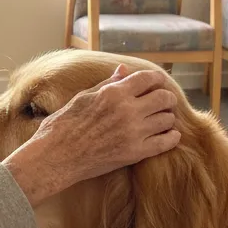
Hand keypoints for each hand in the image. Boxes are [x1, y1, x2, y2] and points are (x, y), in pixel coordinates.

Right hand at [4, 64, 180, 207]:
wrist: (55, 156)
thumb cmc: (63, 125)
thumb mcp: (83, 97)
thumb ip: (108, 83)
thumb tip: (123, 70)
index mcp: (113, 92)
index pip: (147, 78)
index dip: (157, 78)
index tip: (159, 81)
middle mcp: (127, 110)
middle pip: (163, 98)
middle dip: (167, 98)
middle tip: (164, 101)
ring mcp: (133, 132)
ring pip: (167, 120)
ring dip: (167, 118)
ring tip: (162, 119)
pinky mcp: (135, 153)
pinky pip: (165, 143)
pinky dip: (171, 137)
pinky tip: (169, 135)